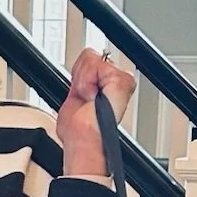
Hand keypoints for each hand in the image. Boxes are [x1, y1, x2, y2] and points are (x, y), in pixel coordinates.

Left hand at [56, 49, 135, 177]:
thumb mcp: (73, 96)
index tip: (78, 92)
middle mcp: (116, 83)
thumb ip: (80, 78)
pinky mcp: (123, 82)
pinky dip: (89, 81)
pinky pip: (99, 66)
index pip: (91, 59)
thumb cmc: (78, 131)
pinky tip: (92, 97)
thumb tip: (81, 66)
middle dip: (80, 75)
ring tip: (88, 99)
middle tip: (83, 97)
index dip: (78, 73)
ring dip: (83, 80)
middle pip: (90, 55)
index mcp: (106, 87)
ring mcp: (122, 81)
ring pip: (93, 59)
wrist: (83, 141)